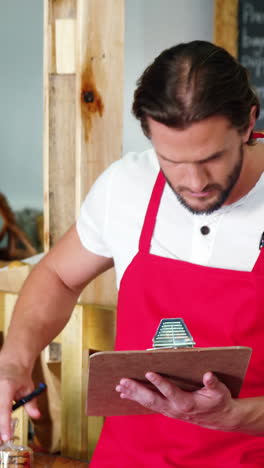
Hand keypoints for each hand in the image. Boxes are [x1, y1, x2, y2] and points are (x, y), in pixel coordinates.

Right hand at [0, 358, 40, 442]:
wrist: (11, 361)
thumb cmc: (19, 373)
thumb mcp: (28, 387)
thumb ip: (31, 403)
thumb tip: (36, 415)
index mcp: (6, 386)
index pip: (3, 409)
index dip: (3, 424)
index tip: (6, 437)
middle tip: (3, 439)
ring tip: (2, 432)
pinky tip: (2, 420)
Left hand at [116, 371, 238, 431]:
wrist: (219, 418)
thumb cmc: (219, 401)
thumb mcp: (220, 391)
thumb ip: (213, 383)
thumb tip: (208, 375)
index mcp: (187, 403)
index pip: (170, 392)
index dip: (159, 383)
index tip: (149, 373)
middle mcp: (175, 409)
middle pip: (153, 400)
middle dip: (137, 390)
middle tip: (123, 381)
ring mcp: (170, 410)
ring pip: (148, 403)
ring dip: (133, 394)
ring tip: (120, 386)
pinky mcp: (167, 409)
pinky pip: (149, 404)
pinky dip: (136, 398)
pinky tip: (126, 393)